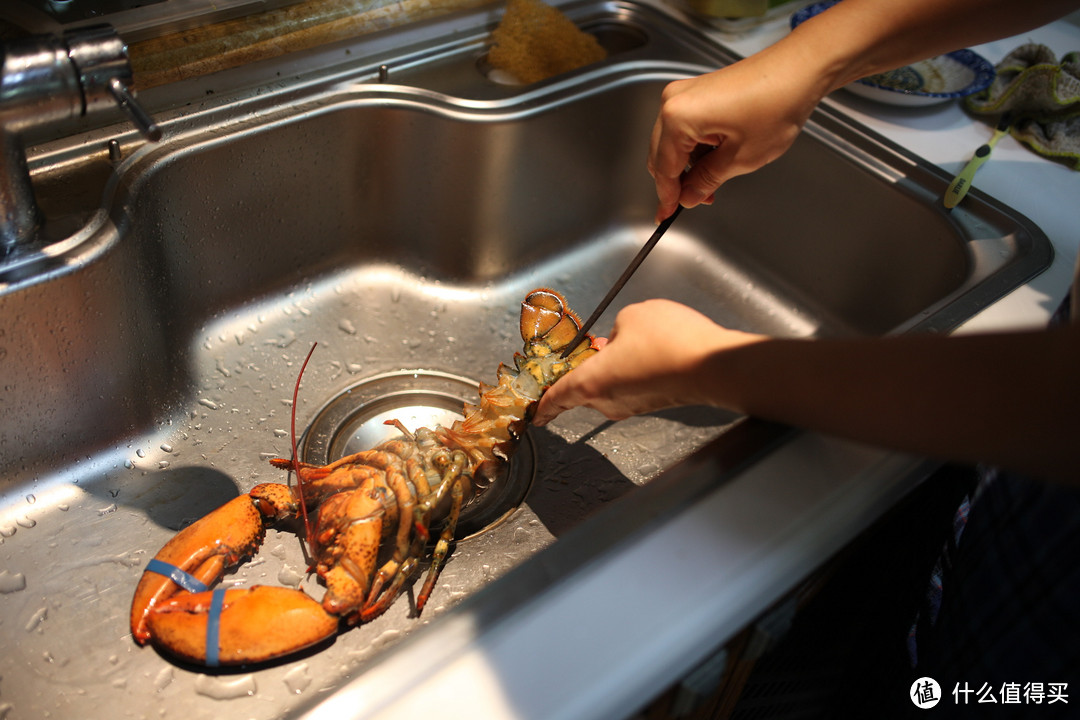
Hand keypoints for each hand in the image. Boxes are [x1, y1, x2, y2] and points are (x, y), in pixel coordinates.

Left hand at [533, 299, 765, 425]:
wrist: (714, 365)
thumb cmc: (669, 342)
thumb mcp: (631, 317)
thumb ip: (615, 329)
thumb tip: (619, 340)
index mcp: (591, 382)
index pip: (557, 397)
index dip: (543, 404)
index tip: (534, 413)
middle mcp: (609, 400)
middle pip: (584, 387)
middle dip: (583, 368)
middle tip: (585, 349)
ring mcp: (633, 405)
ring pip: (610, 385)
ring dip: (611, 366)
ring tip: (626, 341)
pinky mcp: (654, 402)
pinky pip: (631, 385)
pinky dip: (632, 370)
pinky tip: (647, 350)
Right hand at [647, 44, 825, 222]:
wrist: (798, 70)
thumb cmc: (776, 103)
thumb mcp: (740, 158)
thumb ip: (707, 181)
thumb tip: (689, 196)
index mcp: (678, 118)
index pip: (664, 168)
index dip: (666, 197)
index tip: (666, 215)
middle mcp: (674, 102)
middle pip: (661, 154)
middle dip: (677, 181)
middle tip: (695, 200)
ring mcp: (685, 93)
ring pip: (672, 142)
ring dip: (688, 165)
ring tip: (713, 181)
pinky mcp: (698, 91)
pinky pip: (685, 127)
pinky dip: (695, 147)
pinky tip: (715, 159)